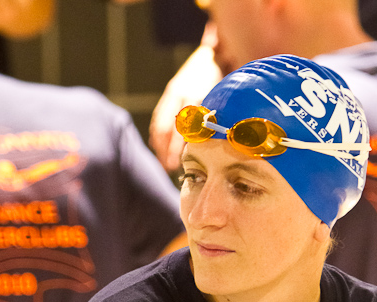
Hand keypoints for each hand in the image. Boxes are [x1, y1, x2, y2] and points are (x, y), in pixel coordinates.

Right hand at [149, 43, 221, 171]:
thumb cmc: (220, 83)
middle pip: (166, 126)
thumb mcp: (220, 99)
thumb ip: (213, 119)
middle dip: (165, 149)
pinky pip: (158, 117)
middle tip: (168, 167)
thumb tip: (212, 147)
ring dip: (159, 144)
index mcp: (194, 95)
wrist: (209, 58)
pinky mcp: (167, 95)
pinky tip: (157, 147)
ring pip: (159, 122)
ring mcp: (171, 93)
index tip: (178, 162)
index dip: (177, 146)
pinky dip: (156, 134)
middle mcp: (179, 93)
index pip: (181, 126)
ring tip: (162, 162)